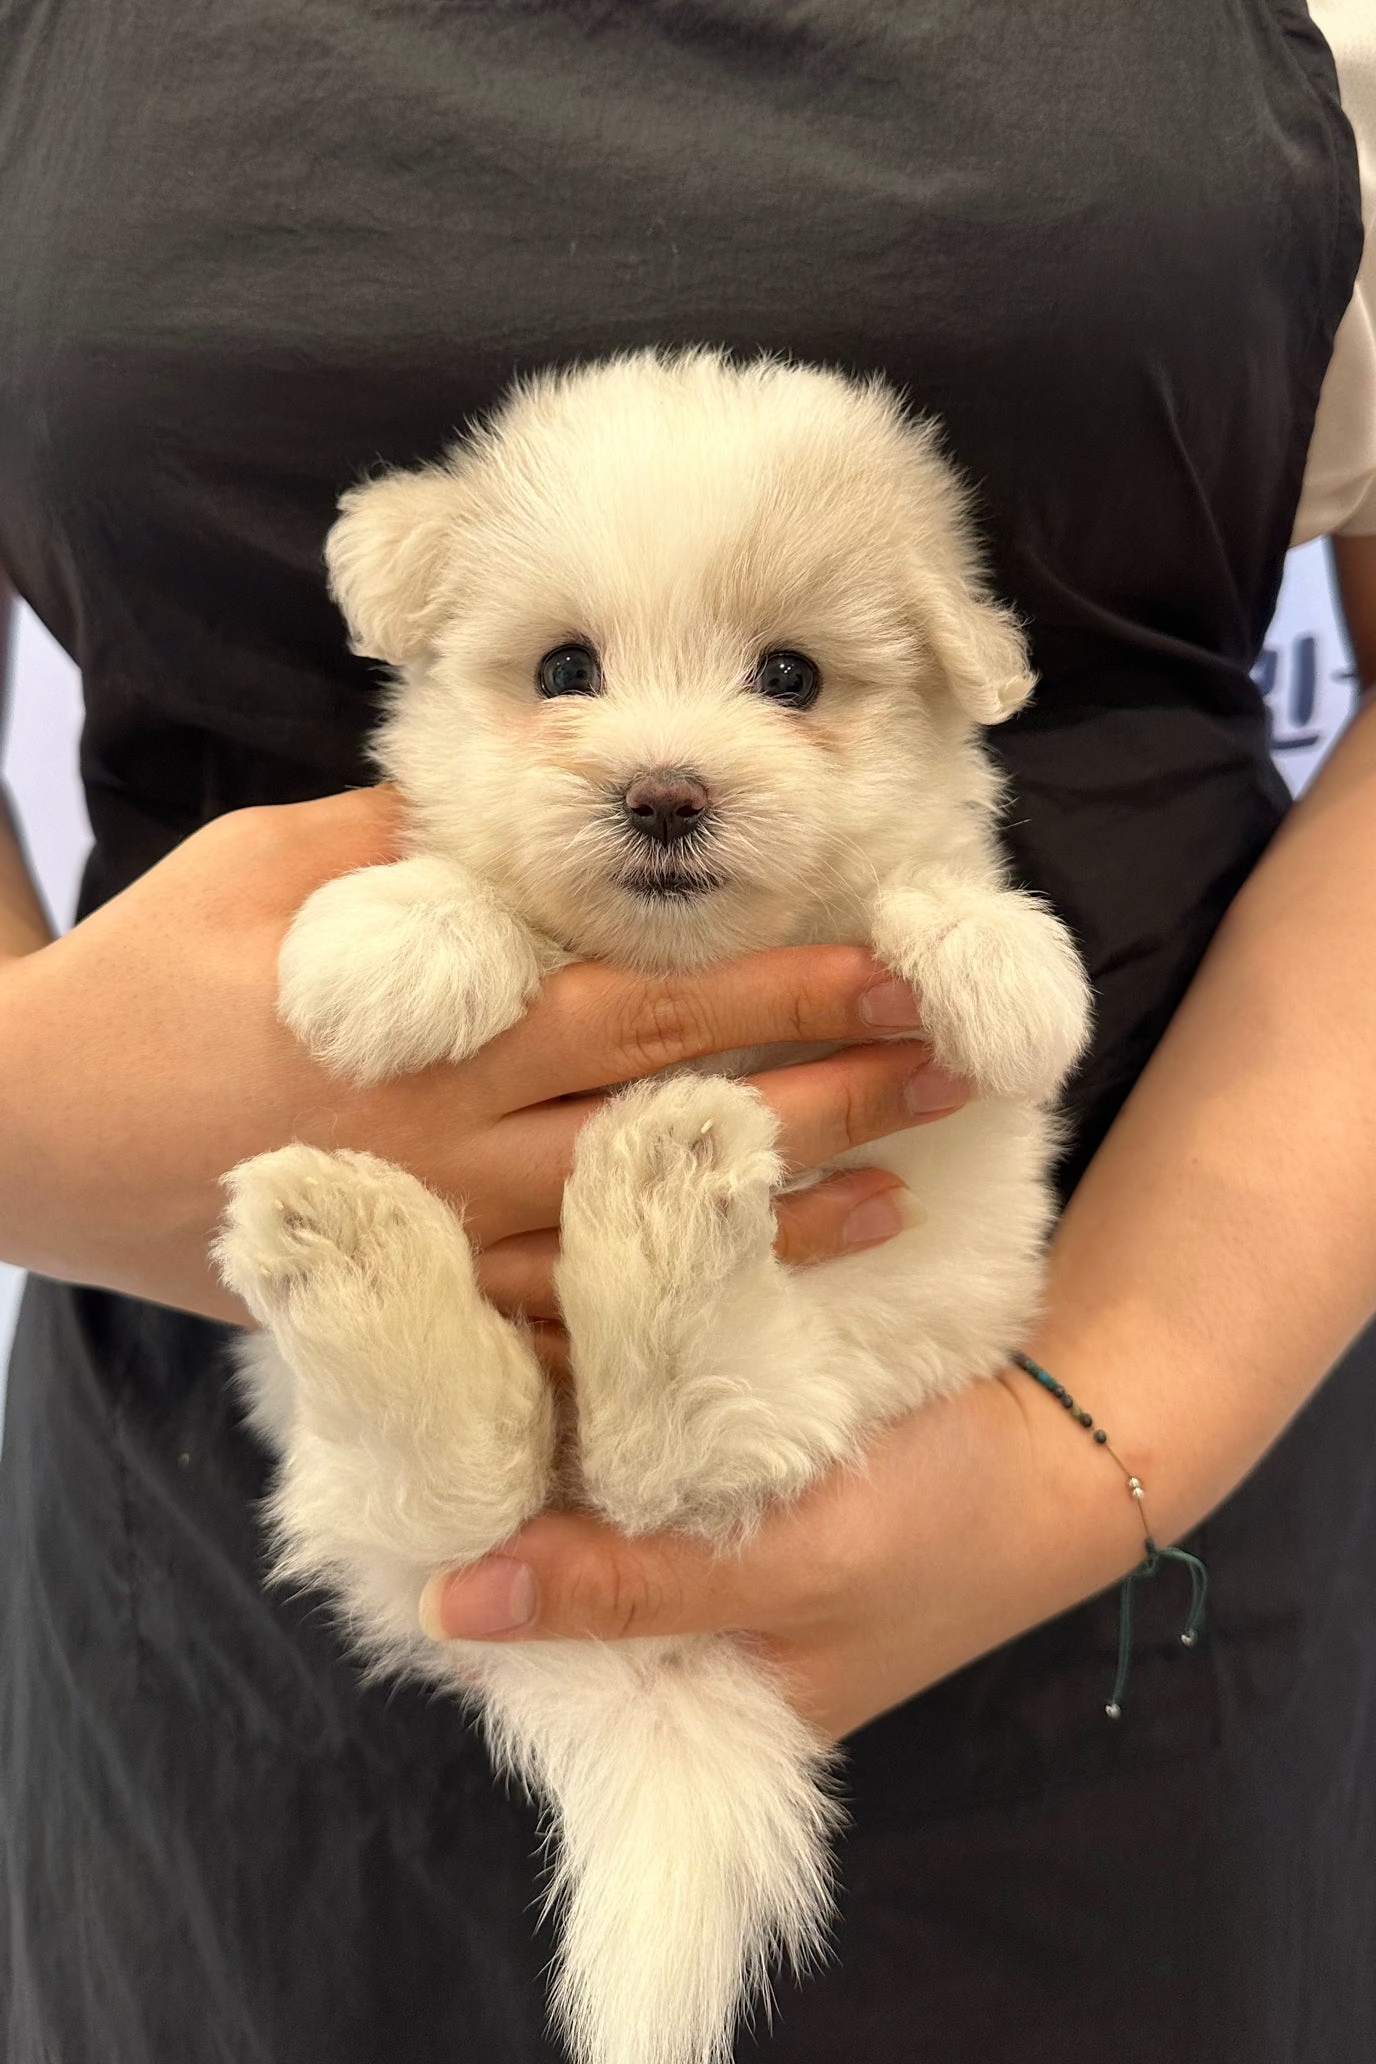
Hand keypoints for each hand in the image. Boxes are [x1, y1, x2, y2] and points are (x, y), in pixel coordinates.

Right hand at [0, 788, 967, 1337]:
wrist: (21, 1139)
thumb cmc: (139, 984)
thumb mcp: (266, 870)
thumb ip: (407, 848)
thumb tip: (522, 813)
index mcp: (439, 1033)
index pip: (653, 1010)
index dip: (782, 992)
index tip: (893, 967)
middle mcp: (460, 1149)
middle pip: (679, 1121)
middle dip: (827, 1093)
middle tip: (952, 1071)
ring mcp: (439, 1241)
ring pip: (638, 1237)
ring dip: (775, 1219)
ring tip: (901, 1199)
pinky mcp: (403, 1300)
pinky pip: (546, 1327)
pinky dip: (648, 1320)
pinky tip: (731, 1311)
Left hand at [418, 1369, 1143, 1738]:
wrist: (1066, 1444)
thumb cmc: (944, 1529)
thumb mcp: (790, 1569)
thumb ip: (631, 1592)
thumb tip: (448, 1608)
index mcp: (702, 1712)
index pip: (543, 1673)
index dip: (469, 1588)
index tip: (396, 1493)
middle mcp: (692, 1642)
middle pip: (556, 1586)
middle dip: (497, 1509)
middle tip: (417, 1404)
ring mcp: (712, 1560)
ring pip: (590, 1513)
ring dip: (544, 1446)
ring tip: (463, 1361)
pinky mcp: (734, 1486)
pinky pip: (638, 1461)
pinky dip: (602, 1410)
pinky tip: (551, 1346)